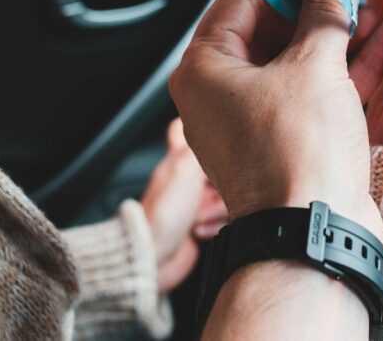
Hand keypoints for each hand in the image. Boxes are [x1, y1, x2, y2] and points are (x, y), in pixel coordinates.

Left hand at [141, 119, 227, 293]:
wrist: (154, 257)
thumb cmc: (161, 215)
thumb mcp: (184, 167)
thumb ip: (204, 145)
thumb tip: (220, 124)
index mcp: (179, 158)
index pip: (190, 130)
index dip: (205, 128)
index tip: (222, 132)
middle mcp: (188, 177)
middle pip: (224, 166)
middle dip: (224, 182)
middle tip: (209, 193)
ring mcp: (196, 200)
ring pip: (228, 193)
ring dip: (217, 209)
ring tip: (199, 218)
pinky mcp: (204, 223)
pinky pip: (225, 217)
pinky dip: (215, 225)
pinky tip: (200, 230)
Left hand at [169, 0, 382, 240]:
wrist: (317, 234)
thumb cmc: (299, 159)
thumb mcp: (316, 64)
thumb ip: (323, 9)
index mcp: (203, 69)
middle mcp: (214, 95)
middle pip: (263, 28)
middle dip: (308, 5)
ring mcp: (243, 122)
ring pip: (285, 61)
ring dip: (323, 35)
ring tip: (361, 8)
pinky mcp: (274, 143)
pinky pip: (297, 92)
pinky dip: (327, 70)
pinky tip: (364, 47)